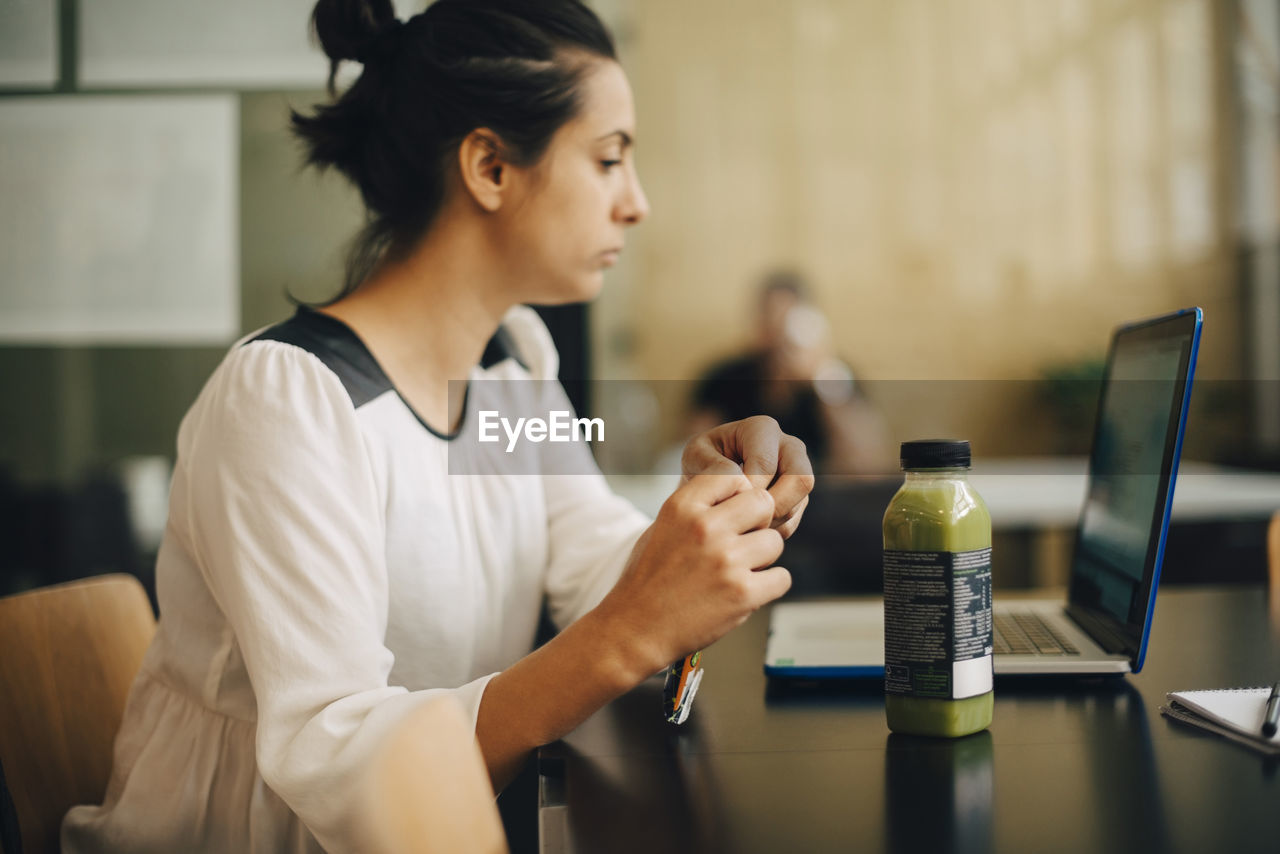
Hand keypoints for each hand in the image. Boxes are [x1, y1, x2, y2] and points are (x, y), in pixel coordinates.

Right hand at [598, 473, 790, 671]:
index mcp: (682, 507)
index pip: (733, 476)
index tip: (732, 513)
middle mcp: (705, 528)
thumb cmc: (648, 579)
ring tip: (738, 571)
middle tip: (743, 541)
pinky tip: (746, 591)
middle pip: (763, 503)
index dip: (738, 494)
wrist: (636, 629)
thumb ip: (696, 506)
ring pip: (775, 542)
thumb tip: (735, 490)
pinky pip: (782, 578)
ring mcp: (726, 561)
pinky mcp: (742, 594)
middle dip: (758, 522)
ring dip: (763, 557)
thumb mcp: (662, 527)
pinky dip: (769, 586)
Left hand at [681, 416, 814, 537]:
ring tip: (740, 526)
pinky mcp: (798, 496)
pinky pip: (793, 520)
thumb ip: (715, 467)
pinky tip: (747, 530)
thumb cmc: (701, 462)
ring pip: (799, 503)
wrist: (707, 477)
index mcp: (762, 429)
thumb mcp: (695, 457)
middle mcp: (789, 445)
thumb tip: (743, 483)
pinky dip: (771, 531)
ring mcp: (798, 472)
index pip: (765, 464)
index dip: (746, 490)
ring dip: (770, 521)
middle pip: (801, 479)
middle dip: (772, 506)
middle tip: (744, 520)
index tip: (725, 503)